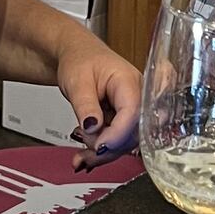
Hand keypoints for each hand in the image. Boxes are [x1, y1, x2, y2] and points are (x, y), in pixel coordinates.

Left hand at [55, 30, 141, 172]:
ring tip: (81, 157)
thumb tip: (93, 127)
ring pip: (126, 142)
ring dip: (103, 154)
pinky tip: (86, 155)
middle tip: (84, 149)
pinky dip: (101, 150)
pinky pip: (118, 142)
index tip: (98, 146)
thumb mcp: (76, 81)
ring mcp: (133, 110)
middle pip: (132, 133)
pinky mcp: (125, 121)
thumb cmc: (80, 60)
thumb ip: (85, 105)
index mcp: (129, 81)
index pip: (132, 113)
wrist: (77, 56)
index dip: (116, 134)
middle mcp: (138, 96)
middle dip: (108, 148)